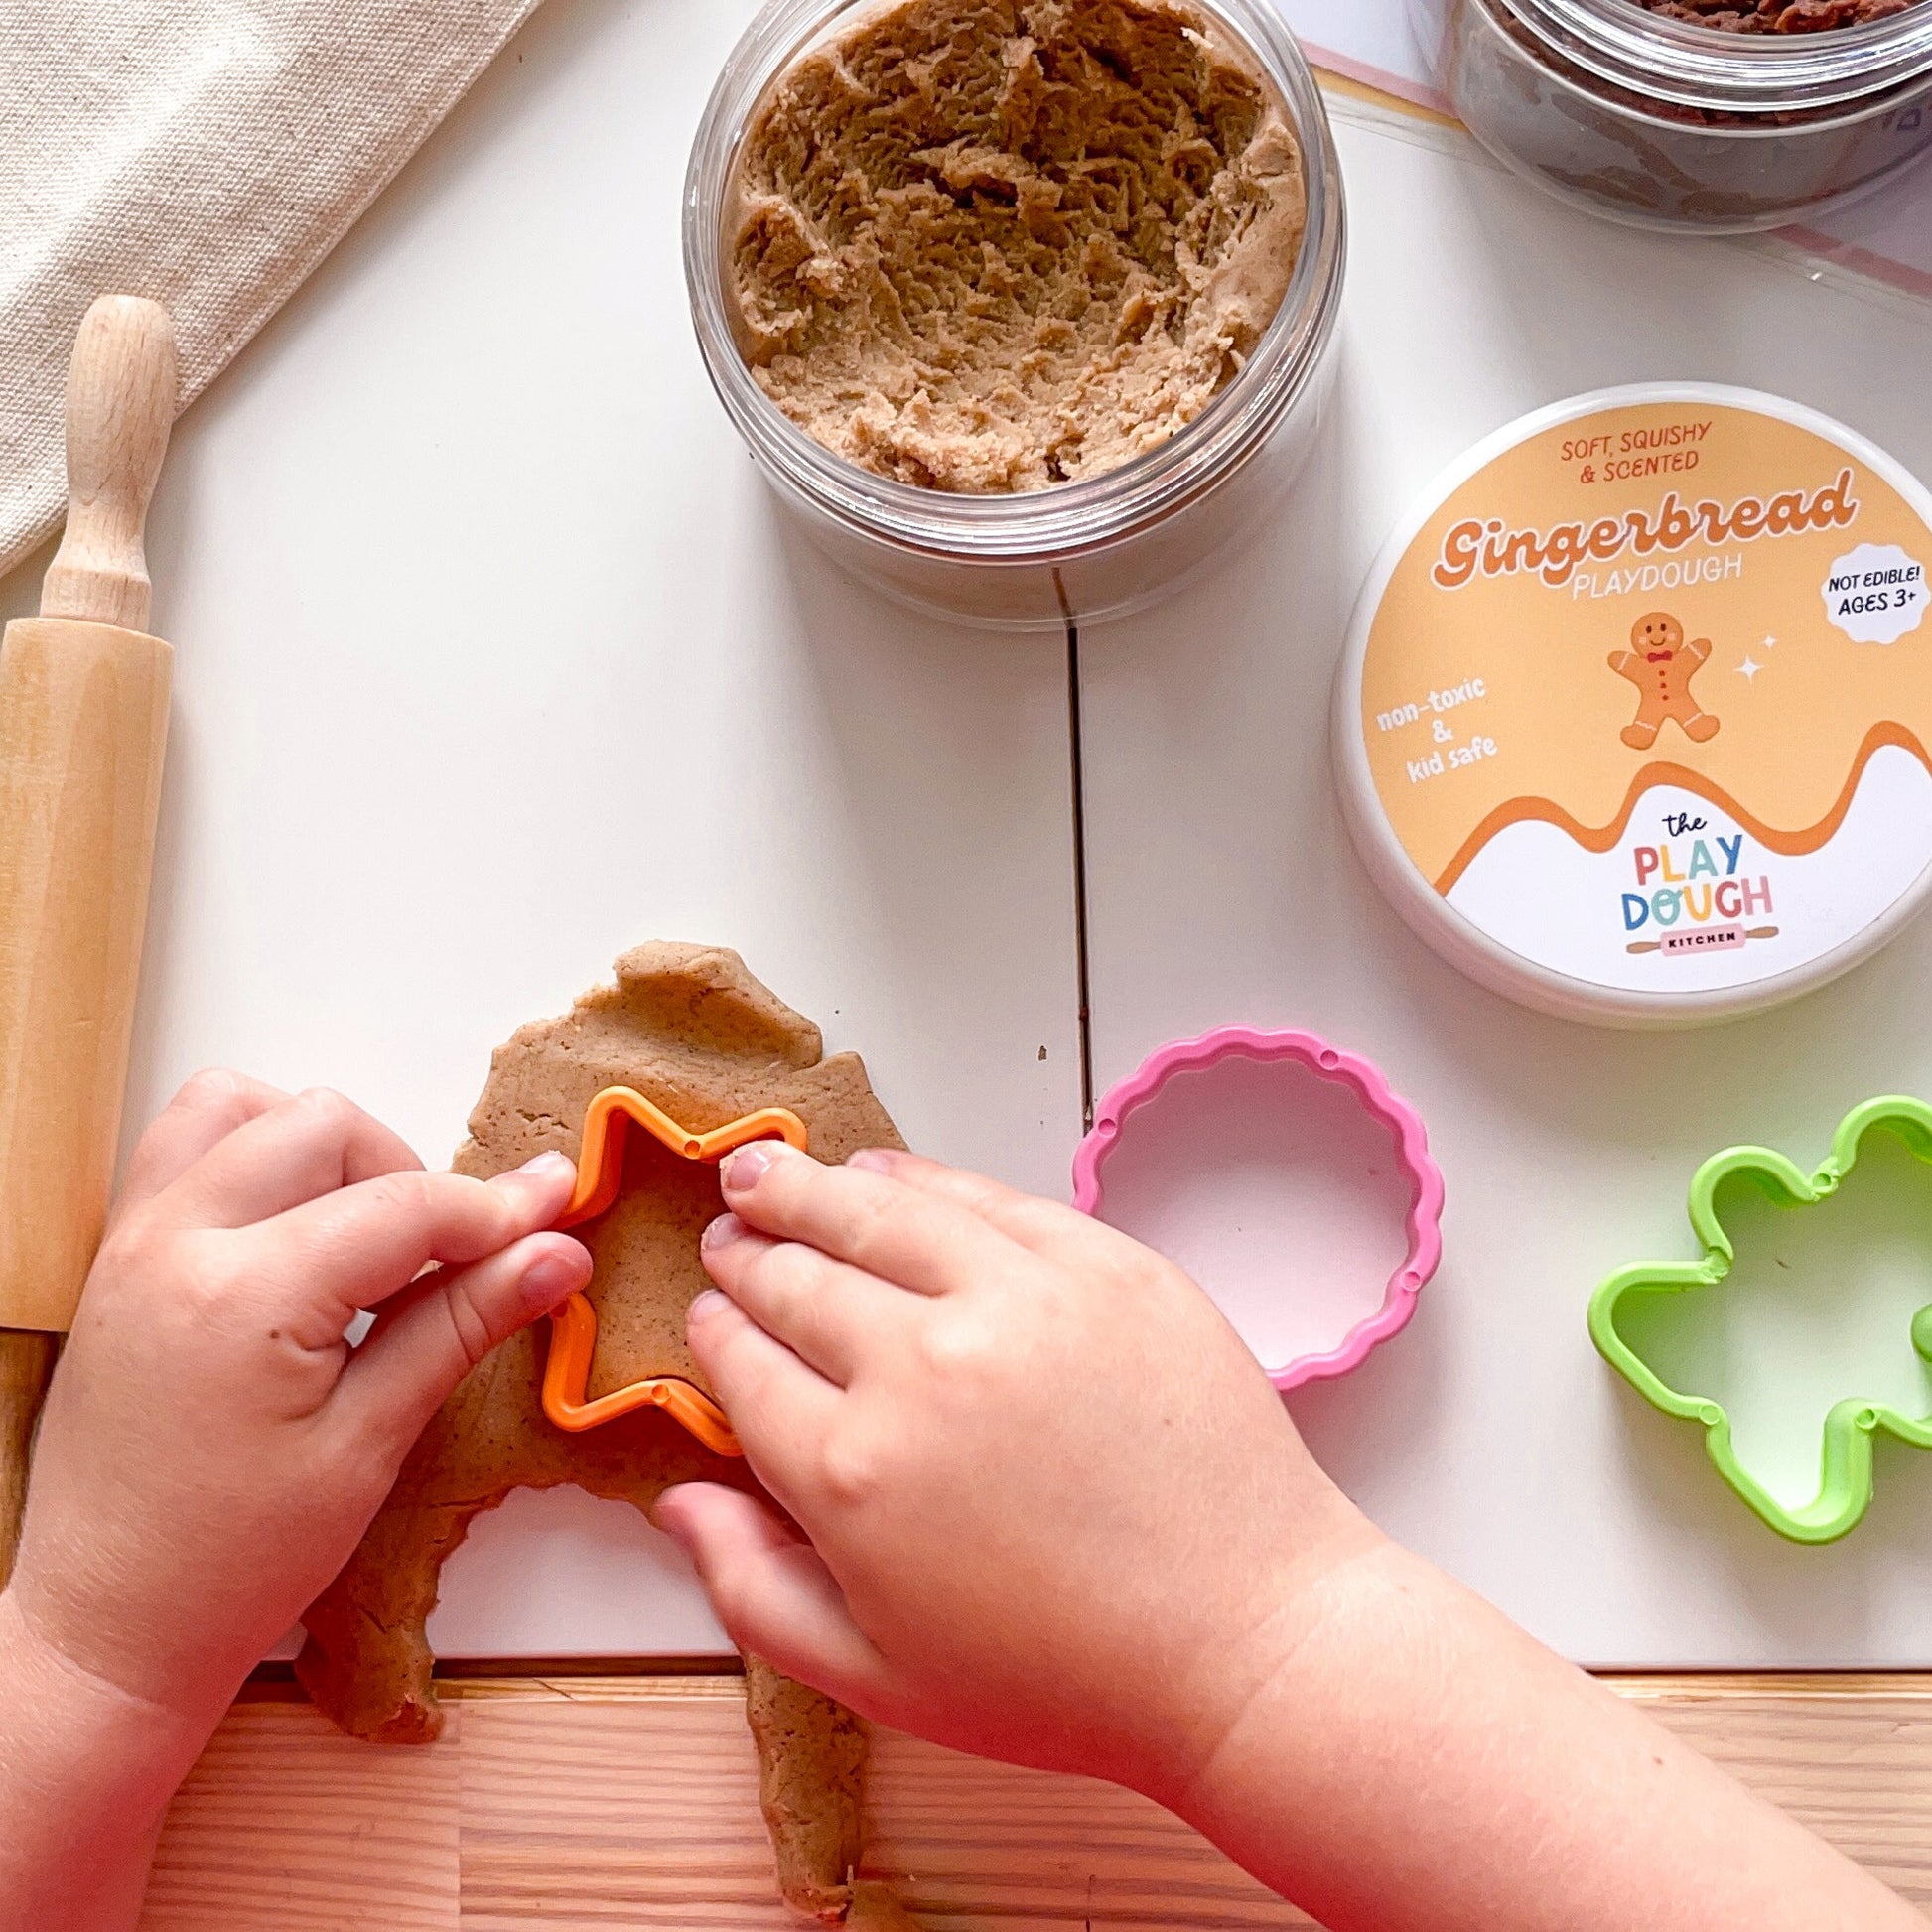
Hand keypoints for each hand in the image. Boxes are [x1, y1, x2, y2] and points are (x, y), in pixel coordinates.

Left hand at [4, 1070, 591, 1730]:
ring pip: (242, 1106)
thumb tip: (555, 1254)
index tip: (557, 1217)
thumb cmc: (230, 1563)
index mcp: (243, 1298)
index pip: (404, 1205)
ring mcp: (133, 1242)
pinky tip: (297, 1234)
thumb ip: (460, 1326)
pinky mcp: (118, 1256)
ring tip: (362, 1233)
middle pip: (326, 1126)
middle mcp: (175, 1244)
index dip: (495, 1210)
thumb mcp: (368, 1445)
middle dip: (408, 1175)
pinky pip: (185, 1145)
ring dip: (321, 1145)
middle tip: (449, 1260)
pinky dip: (254, 1153)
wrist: (106, 1628)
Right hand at [651, 1143, 1378, 1804]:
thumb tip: (678, 1497)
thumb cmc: (1065, 1677)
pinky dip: (919, 1176)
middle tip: (727, 1232)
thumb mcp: (879, 1678)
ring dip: (807, 1186)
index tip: (708, 1314)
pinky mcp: (1103, 1264)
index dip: (715, 1332)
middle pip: (798, 1277)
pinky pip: (987, 1197)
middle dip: (748, 1251)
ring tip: (765, 1170)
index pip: (743, 1366)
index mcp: (849, 1470)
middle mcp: (920, 1365)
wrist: (1248, 1641)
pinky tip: (883, 1171)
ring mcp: (1019, 1299)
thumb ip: (754, 1590)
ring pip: (879, 1212)